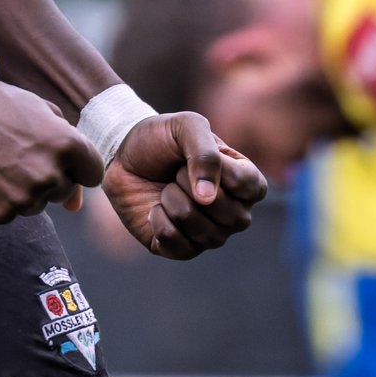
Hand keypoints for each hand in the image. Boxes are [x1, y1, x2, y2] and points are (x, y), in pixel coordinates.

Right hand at [0, 77, 103, 223]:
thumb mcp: (40, 113)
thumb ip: (69, 154)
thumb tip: (75, 206)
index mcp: (67, 145)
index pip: (92, 174)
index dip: (75, 165)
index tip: (54, 155)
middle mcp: (48, 175)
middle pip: (63, 191)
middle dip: (48, 177)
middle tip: (18, 154)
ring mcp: (21, 198)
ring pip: (35, 205)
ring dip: (22, 189)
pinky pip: (7, 214)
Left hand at [100, 111, 266, 259]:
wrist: (125, 156)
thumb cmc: (163, 139)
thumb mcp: (186, 127)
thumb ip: (205, 154)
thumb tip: (208, 199)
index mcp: (245, 181)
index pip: (250, 187)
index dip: (218, 170)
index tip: (194, 153)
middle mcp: (234, 213)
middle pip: (229, 216)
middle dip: (190, 186)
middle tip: (176, 171)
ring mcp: (209, 235)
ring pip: (201, 231)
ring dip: (173, 202)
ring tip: (165, 188)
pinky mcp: (181, 250)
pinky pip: (176, 245)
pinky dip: (158, 221)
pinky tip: (155, 208)